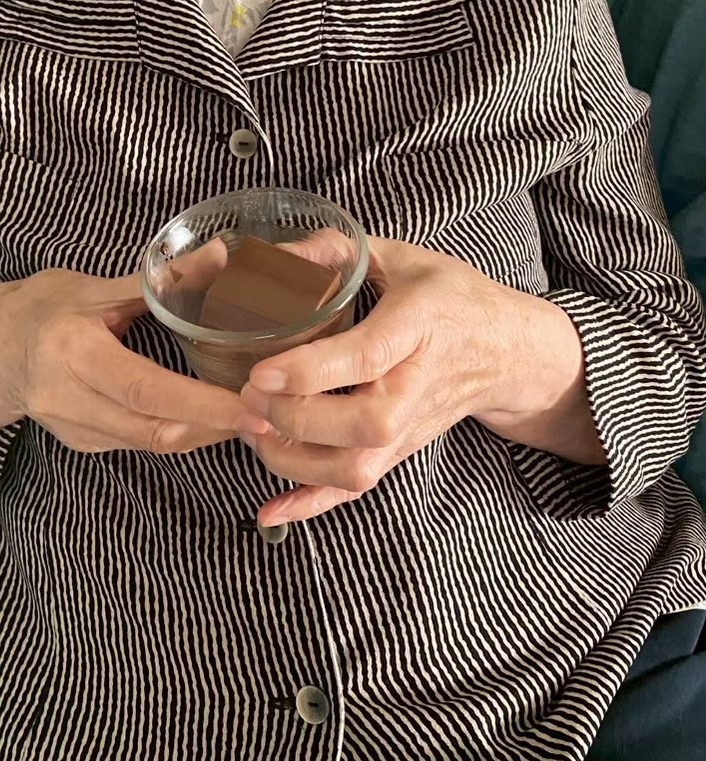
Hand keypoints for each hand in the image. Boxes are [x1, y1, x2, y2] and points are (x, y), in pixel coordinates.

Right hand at [0, 266, 266, 452]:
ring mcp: (74, 428)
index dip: (205, 405)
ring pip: (153, 442)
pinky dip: (181, 433)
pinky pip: (140, 443)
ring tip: (252, 416)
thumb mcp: (94, 287)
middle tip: (270, 415)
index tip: (254, 407)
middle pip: (157, 427)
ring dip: (205, 433)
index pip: (148, 389)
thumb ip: (159, 280)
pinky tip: (212, 418)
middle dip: (218, 426)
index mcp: (73, 352)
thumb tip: (222, 255)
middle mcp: (69, 399)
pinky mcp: (82, 444)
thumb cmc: (41, 308)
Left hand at [239, 236, 603, 526]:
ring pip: (356, 469)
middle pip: (362, 425)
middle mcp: (415, 387)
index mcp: (417, 327)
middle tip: (251, 396)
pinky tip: (270, 510)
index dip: (309, 370)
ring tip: (255, 430)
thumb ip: (337, 250)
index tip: (261, 371)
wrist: (508, 351)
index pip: (365, 358)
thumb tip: (275, 254)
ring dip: (295, 461)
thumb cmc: (452, 299)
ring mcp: (408, 428)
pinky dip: (311, 506)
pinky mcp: (399, 452)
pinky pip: (355, 490)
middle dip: (297, 419)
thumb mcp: (403, 257)